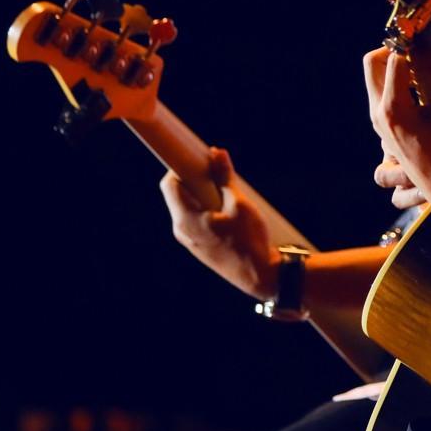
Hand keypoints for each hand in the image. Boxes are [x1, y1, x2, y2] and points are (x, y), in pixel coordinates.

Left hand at [160, 146, 276, 299]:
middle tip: (213, 170)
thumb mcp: (240, 204)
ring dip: (201, 194)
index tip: (196, 158)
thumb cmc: (250, 241)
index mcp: (186, 219)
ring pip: (187, 208)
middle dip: (193, 179)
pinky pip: (195, 221)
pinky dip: (205, 209)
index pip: (169, 185)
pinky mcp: (199, 247)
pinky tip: (225, 208)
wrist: (260, 276)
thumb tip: (217, 154)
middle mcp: (182, 231)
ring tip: (223, 189)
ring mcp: (189, 241)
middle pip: (177, 196)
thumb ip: (225, 177)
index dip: (179, 167)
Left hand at [364, 44, 430, 218]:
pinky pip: (383, 91)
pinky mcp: (384, 124)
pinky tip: (423, 87)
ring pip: (376, 77)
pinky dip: (398, 81)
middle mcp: (378, 111)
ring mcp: (378, 118)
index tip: (428, 36)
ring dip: (397, 65)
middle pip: (372, 63)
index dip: (411, 43)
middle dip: (395, 50)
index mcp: (393, 108)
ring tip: (426, 68)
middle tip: (421, 49)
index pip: (393, 60)